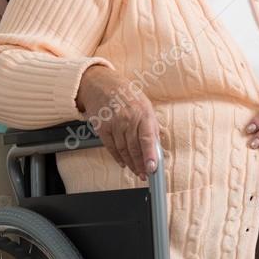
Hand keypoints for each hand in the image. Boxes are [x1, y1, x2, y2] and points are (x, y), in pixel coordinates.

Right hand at [76, 64, 159, 181]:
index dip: (150, 155)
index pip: (147, 139)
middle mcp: (128, 119)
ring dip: (131, 163)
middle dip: (141, 164)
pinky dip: (118, 157)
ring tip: (137, 171)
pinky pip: (111, 147)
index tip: (152, 168)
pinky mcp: (102, 128)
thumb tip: (157, 145)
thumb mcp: (145, 104)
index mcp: (143, 112)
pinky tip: (123, 163)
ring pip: (123, 150)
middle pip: (134, 148)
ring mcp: (114, 124)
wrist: (101, 84)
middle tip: (145, 174)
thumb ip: (151, 125)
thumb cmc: (125, 93)